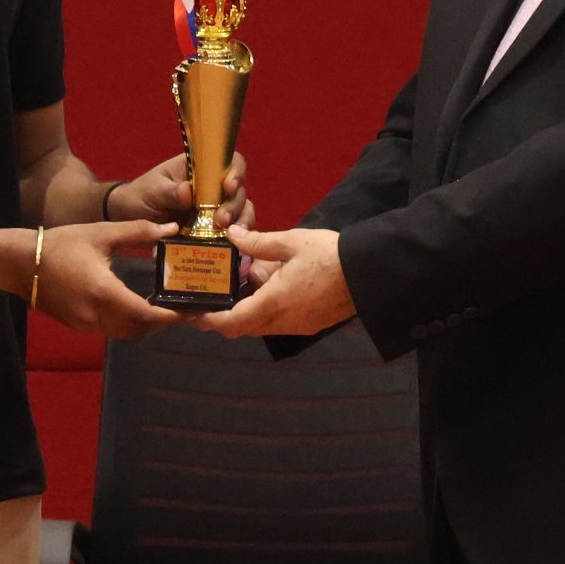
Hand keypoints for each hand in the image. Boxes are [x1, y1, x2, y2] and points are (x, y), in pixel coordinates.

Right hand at [33, 221, 185, 336]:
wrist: (21, 264)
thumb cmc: (61, 244)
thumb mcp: (101, 233)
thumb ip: (139, 232)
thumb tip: (171, 228)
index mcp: (103, 291)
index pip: (145, 314)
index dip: (170, 316)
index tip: (190, 311)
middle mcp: (95, 314)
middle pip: (139, 330)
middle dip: (164, 323)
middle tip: (185, 310)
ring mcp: (86, 324)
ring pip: (127, 334)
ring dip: (148, 326)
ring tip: (167, 310)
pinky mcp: (80, 326)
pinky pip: (113, 331)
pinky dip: (131, 325)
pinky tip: (141, 310)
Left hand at [108, 151, 253, 233]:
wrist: (128, 219)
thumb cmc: (141, 195)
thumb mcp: (151, 190)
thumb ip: (168, 191)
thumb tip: (187, 191)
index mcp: (200, 169)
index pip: (229, 162)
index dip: (236, 172)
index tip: (229, 186)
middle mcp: (213, 188)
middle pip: (238, 192)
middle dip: (234, 206)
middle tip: (220, 221)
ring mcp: (214, 211)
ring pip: (240, 214)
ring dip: (240, 224)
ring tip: (229, 237)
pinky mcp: (211, 232)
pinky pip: (230, 236)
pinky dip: (233, 243)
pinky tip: (230, 250)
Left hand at [199, 226, 352, 338]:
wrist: (368, 273)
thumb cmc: (329, 255)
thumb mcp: (291, 242)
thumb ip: (259, 242)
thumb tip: (233, 235)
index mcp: (273, 302)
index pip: (231, 323)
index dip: (210, 321)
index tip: (196, 314)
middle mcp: (282, 321)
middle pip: (244, 328)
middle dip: (227, 316)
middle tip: (215, 297)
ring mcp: (298, 326)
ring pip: (262, 326)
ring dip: (250, 311)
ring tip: (248, 284)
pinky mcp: (310, 325)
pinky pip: (279, 324)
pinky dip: (268, 311)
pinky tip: (273, 288)